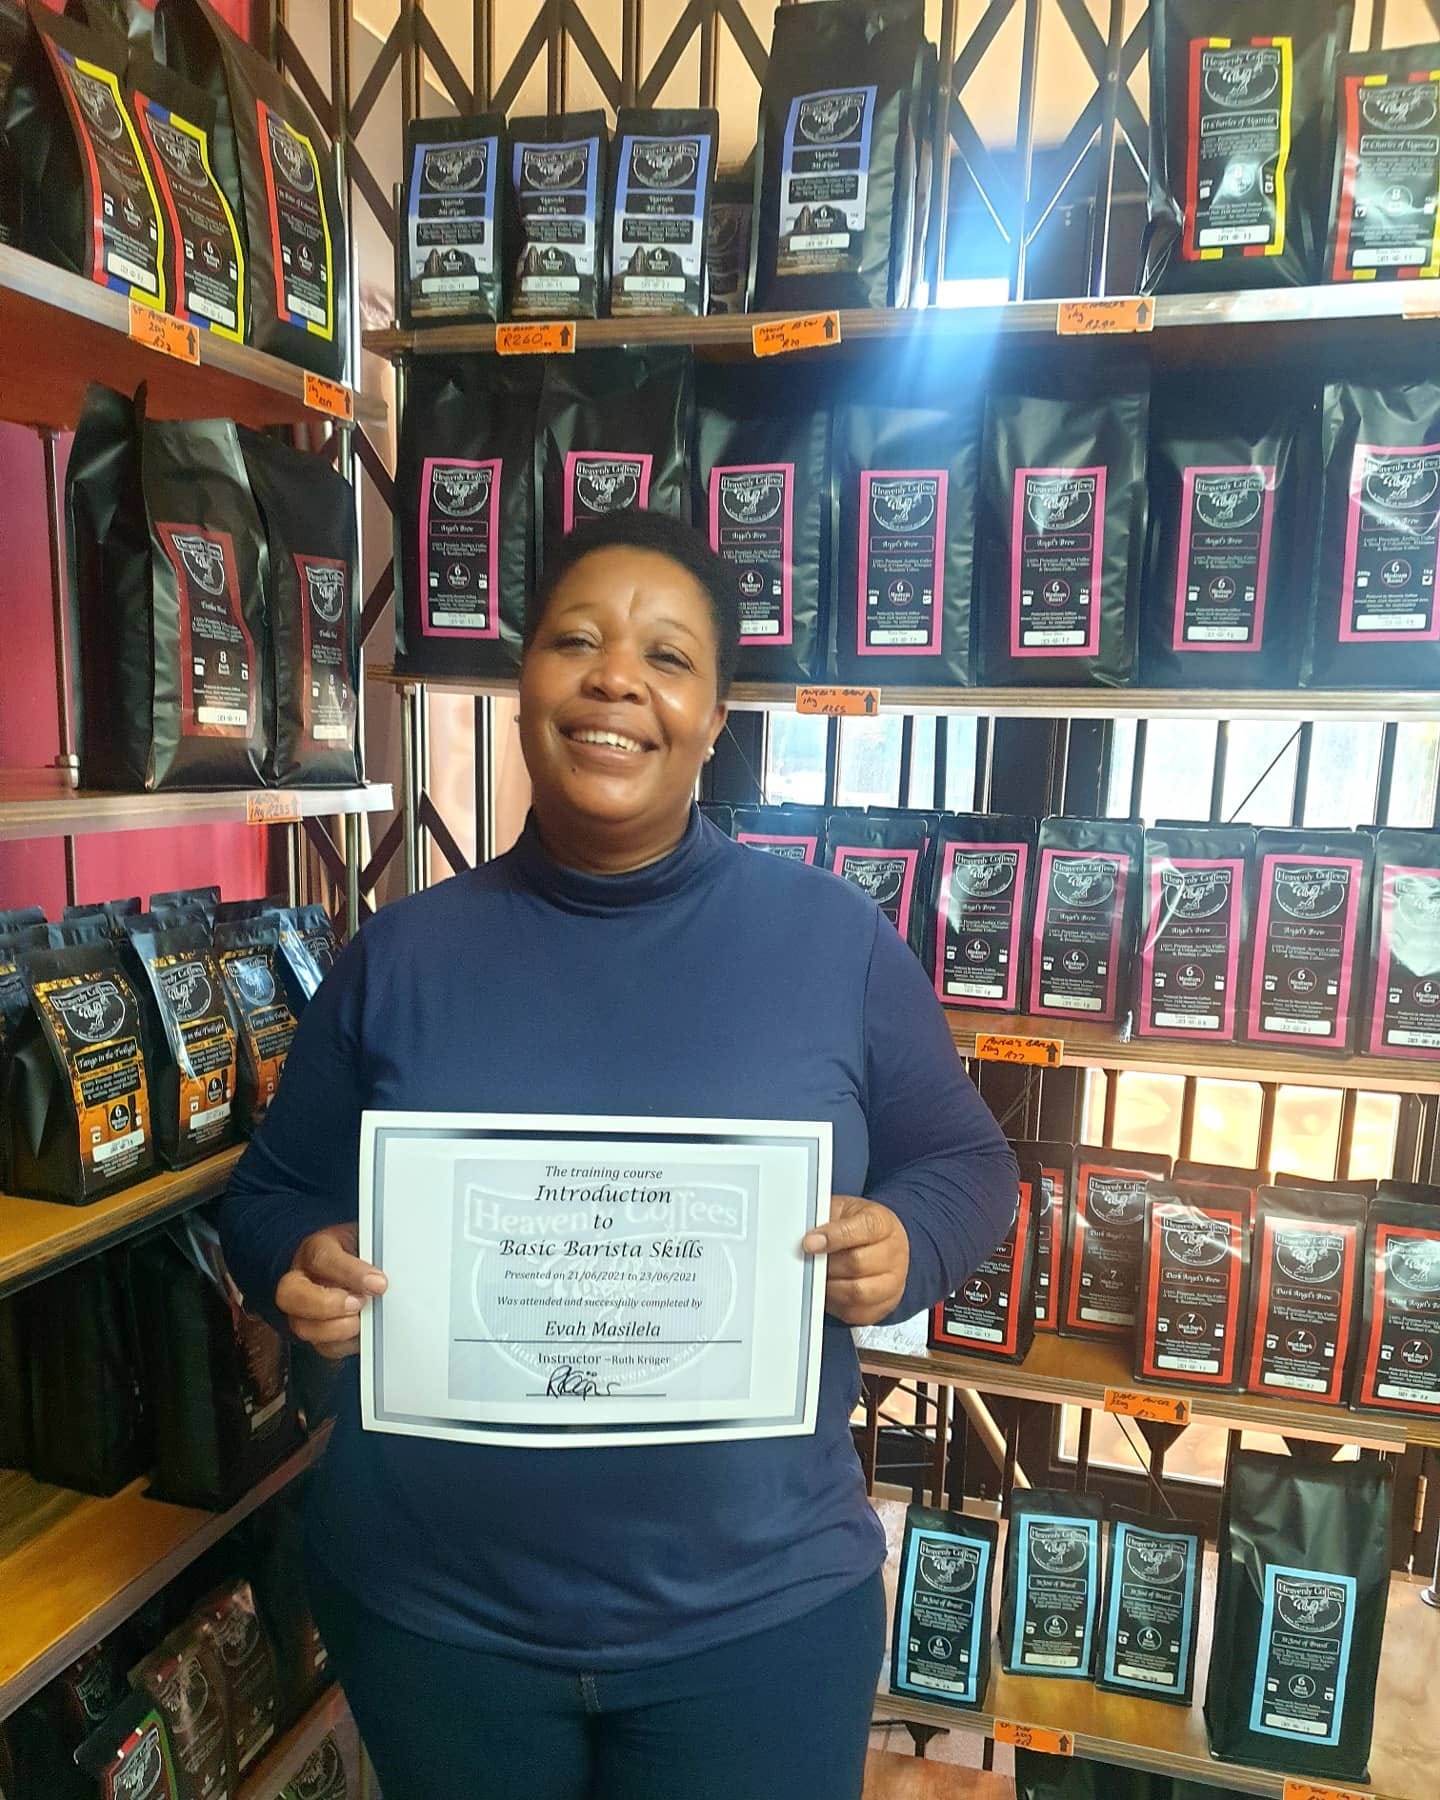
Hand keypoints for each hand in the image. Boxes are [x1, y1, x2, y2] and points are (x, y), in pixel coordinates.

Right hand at [275, 1223, 386, 1359]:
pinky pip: (324, 1348)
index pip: (321, 1258)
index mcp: (315, 1249)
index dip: (350, 1272)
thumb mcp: (368, 1243)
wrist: (360, 1268)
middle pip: (290, 1294)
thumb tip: (384, 1274)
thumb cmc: (362, 1252)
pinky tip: (363, 1335)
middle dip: (327, 1304)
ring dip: (337, 1328)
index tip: (378, 1283)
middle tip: (360, 1304)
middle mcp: (301, 1280)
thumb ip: (374, 1255)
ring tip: (364, 1321)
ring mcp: (303, 1310)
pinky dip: (346, 1344)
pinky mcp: (317, 1334)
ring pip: (302, 1326)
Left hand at [801, 1195, 909, 1325]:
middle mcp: (894, 1253)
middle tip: (810, 1262)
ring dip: (831, 1287)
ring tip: (818, 1278)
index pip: (863, 1229)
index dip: (833, 1237)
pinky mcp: (885, 1305)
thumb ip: (824, 1220)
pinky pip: (857, 1312)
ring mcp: (893, 1282)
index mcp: (883, 1223)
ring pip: (858, 1292)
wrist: (881, 1245)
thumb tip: (805, 1236)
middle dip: (827, 1265)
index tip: (809, 1243)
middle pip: (857, 1263)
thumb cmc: (857, 1227)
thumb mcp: (841, 1211)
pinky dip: (838, 1305)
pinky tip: (830, 1291)